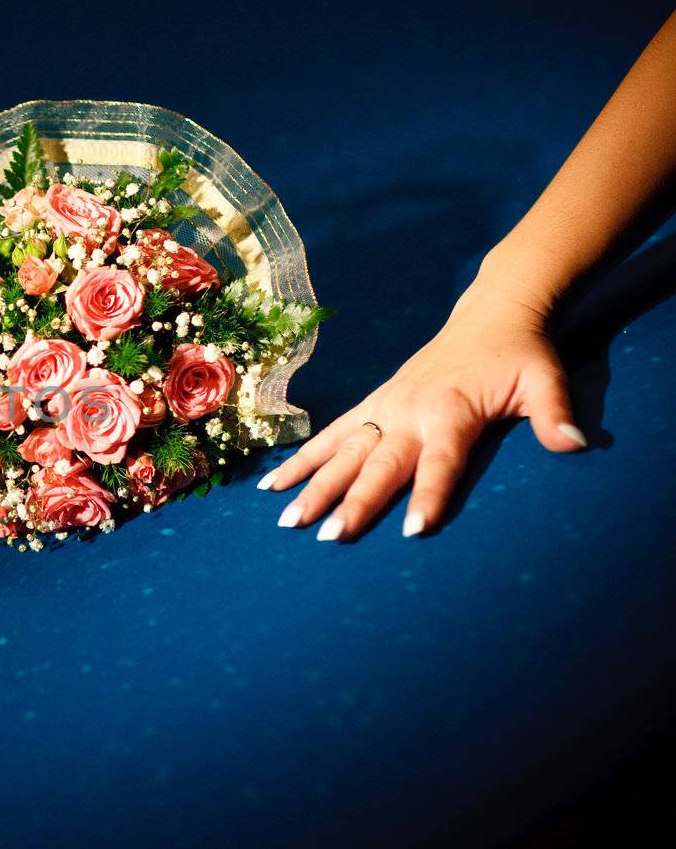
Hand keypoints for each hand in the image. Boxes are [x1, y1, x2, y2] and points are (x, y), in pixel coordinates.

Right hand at [259, 279, 587, 539]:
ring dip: (313, 485)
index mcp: (451, 412)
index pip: (440, 462)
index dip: (429, 495)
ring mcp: (385, 406)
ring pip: (343, 451)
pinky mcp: (373, 402)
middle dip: (352, 501)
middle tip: (328, 536)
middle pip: (377, 463)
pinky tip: (273, 486)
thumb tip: (576, 444)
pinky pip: (331, 434)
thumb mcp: (546, 379)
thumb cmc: (521, 353)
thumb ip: (555, 414)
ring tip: (285, 518)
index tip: (412, 530)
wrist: (491, 313)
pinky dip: (303, 459)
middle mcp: (409, 411)